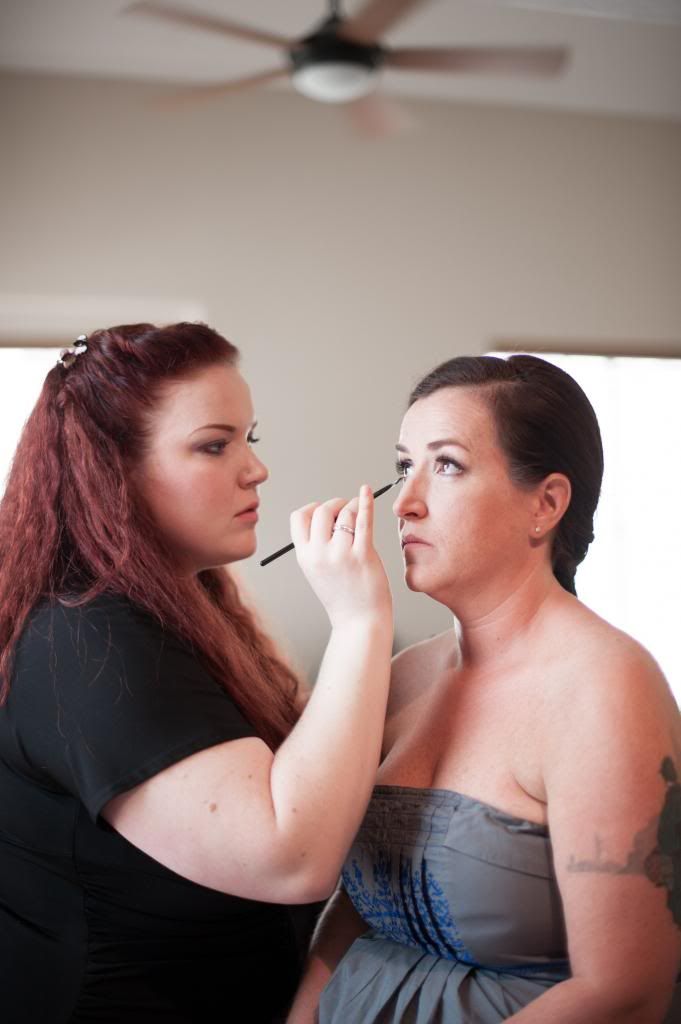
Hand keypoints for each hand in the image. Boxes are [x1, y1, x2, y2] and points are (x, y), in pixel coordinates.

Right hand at [290, 484, 391, 629]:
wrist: (359, 622)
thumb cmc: (343, 597)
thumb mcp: (317, 571)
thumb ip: (317, 546)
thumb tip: (329, 514)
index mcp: (305, 556)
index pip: (299, 517)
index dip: (312, 508)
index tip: (324, 510)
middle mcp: (320, 554)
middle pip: (322, 511)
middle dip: (335, 503)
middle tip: (345, 506)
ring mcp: (341, 554)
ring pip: (345, 514)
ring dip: (352, 506)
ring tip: (358, 510)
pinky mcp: (363, 555)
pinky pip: (363, 520)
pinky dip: (365, 502)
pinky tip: (366, 492)